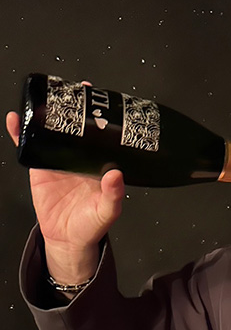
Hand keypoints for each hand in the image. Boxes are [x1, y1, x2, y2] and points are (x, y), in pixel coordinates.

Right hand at [6, 110, 124, 280]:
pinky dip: (20, 132)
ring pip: (52, 131)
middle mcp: (80, 158)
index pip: (101, 135)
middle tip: (77, 90)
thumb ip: (114, 196)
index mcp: (99, 164)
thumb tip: (116, 176)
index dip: (101, 117)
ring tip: (46, 96)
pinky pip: (29, 146)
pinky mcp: (40, 168)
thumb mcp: (107, 212)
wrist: (67, 239)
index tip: (102, 100)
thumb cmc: (91, 225)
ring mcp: (59, 160)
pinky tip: (15, 120)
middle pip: (77, 126)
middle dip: (76, 107)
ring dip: (48, 114)